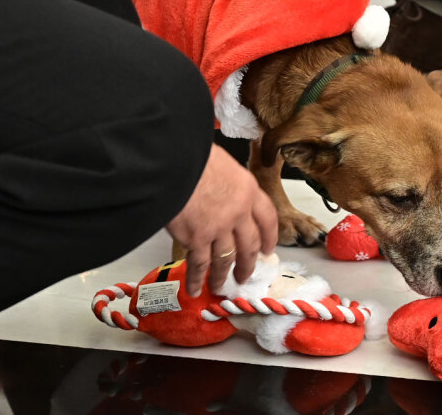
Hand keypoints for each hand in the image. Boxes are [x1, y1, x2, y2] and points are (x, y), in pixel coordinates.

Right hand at [166, 144, 277, 295]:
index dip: (269, 236)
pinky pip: (199, 264)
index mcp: (248, 189)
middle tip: (246, 274)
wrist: (172, 161)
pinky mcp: (196, 239)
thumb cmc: (192, 155)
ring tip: (221, 286)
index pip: (267, 218)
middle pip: (249, 244)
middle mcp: (238, 212)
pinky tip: (194, 288)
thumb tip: (222, 190)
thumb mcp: (222, 161)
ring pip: (226, 258)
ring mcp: (218, 228)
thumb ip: (228, 182)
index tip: (268, 249)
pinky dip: (197, 278)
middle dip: (248, 263)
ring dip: (223, 275)